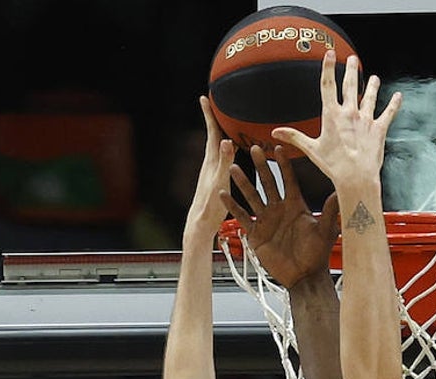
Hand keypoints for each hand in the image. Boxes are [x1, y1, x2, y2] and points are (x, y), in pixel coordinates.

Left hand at [185, 95, 235, 235]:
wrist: (201, 224)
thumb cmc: (211, 205)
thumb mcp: (220, 182)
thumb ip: (223, 162)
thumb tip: (224, 140)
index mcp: (211, 161)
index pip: (211, 132)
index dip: (208, 115)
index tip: (204, 97)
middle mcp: (210, 163)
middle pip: (214, 135)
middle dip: (216, 119)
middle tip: (218, 103)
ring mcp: (212, 170)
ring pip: (219, 145)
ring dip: (223, 132)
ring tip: (228, 121)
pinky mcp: (216, 178)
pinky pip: (224, 156)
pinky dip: (228, 147)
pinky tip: (234, 149)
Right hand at [219, 145, 340, 288]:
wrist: (304, 277)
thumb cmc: (317, 255)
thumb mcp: (325, 231)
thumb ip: (329, 211)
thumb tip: (340, 192)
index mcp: (296, 206)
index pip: (288, 180)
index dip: (284, 164)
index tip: (279, 146)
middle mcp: (280, 210)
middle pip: (268, 183)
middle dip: (261, 166)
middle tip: (253, 148)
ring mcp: (266, 220)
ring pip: (252, 196)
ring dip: (243, 182)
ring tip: (233, 167)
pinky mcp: (256, 234)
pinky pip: (242, 216)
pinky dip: (232, 206)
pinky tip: (222, 194)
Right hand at [272, 51, 401, 192]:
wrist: (356, 177)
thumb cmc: (334, 165)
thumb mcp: (312, 149)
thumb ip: (294, 137)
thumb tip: (276, 132)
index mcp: (332, 115)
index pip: (328, 85)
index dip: (328, 68)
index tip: (329, 54)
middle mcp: (349, 113)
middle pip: (350, 85)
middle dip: (351, 70)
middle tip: (353, 59)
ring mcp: (365, 120)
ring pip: (370, 96)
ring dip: (373, 85)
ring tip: (374, 78)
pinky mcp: (378, 129)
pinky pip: (388, 113)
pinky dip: (394, 104)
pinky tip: (398, 97)